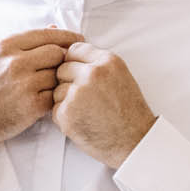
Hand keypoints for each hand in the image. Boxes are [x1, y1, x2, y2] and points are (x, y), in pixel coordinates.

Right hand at [0, 28, 80, 151]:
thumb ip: (25, 42)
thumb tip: (54, 27)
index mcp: (7, 46)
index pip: (48, 35)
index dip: (68, 37)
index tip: (79, 42)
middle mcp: (15, 62)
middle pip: (58, 53)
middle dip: (65, 60)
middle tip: (68, 67)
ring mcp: (24, 84)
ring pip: (59, 75)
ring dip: (60, 80)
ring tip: (55, 85)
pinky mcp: (31, 106)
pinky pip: (56, 96)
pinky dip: (56, 98)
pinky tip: (50, 99)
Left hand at [52, 42, 157, 169]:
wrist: (135, 141)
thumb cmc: (128, 112)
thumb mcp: (120, 76)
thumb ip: (97, 63)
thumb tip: (68, 54)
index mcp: (107, 61)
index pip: (74, 49)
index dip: (74, 63)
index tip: (80, 75)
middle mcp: (92, 74)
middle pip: (61, 68)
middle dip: (67, 82)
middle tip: (85, 98)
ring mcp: (78, 93)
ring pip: (56, 89)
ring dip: (65, 101)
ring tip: (87, 111)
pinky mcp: (67, 113)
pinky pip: (54, 109)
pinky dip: (64, 117)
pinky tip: (83, 122)